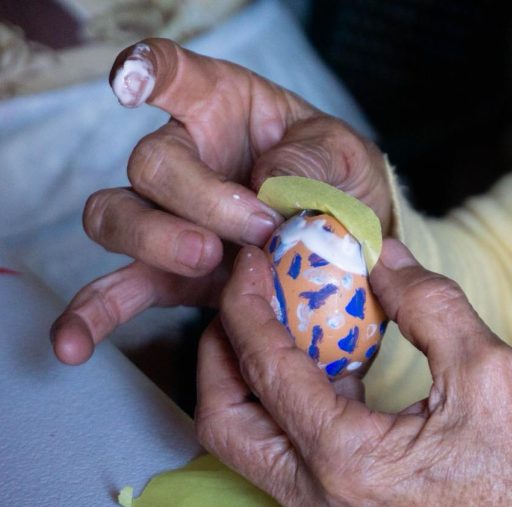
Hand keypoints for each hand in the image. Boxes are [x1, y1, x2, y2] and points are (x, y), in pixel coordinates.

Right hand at [51, 39, 390, 364]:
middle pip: (150, 163)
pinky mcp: (168, 271)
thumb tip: (268, 186)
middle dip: (199, 199)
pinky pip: (119, 288)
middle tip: (257, 230)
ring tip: (207, 261)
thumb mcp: (344, 158)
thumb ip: (312, 162)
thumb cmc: (338, 184)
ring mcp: (169, 215)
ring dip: (155, 242)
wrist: (347, 247)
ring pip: (117, 217)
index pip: (175, 74)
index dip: (148, 71)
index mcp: (223, 110)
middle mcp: (185, 157)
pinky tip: (76, 343)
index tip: (135, 84)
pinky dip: (95, 315)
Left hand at [195, 239, 511, 506]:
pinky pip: (291, 459)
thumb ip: (428, 304)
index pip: (267, 370)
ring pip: (251, 448)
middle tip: (243, 300)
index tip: (252, 262)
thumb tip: (384, 258)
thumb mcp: (488, 370)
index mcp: (348, 460)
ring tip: (277, 325)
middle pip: (226, 423)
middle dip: (220, 353)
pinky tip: (326, 366)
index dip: (249, 305)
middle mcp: (322, 498)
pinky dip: (289, 408)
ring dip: (250, 382)